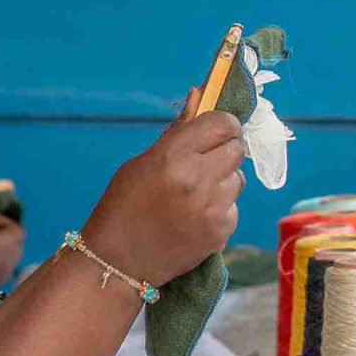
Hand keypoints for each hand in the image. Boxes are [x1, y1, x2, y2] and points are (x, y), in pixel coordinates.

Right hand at [0, 213, 25, 297]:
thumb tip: (1, 221)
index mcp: (9, 242)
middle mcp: (12, 260)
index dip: (6, 224)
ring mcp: (4, 275)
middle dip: (5, 238)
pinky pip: (0, 271)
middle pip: (16, 245)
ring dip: (0, 252)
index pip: (19, 230)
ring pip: (9, 259)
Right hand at [80, 109, 244, 286]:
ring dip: (222, 181)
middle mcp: (196, 179)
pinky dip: (219, 208)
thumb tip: (200, 93)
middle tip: (204, 162)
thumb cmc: (123, 206)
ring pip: (238, 178)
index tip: (215, 130)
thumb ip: (177, 132)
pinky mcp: (220, 232)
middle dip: (223, 150)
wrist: (117, 261)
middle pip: (236, 148)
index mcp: (173, 156)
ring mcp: (211, 208)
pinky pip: (233, 207)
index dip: (221, 124)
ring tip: (194, 194)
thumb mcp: (142, 162)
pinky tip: (194, 216)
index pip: (222, 123)